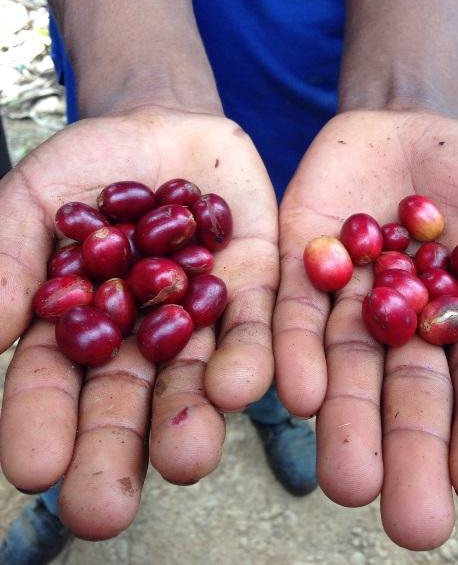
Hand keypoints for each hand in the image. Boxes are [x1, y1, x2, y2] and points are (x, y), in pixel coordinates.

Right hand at [0, 105, 277, 538]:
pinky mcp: (251, 292)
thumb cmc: (88, 167)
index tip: (32, 466)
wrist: (162, 128)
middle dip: (113, 452)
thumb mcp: (35, 199)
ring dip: (190, 419)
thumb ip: (10, 257)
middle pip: (124, 403)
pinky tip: (240, 387)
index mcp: (77, 327)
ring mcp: (197, 318)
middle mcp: (139, 338)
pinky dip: (247, 357)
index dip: (39, 422)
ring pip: (193, 378)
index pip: (51, 383)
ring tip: (185, 460)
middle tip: (101, 510)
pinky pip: (251, 330)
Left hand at [275, 109, 457, 549]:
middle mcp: (403, 331)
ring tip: (348, 481)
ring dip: (348, 423)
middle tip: (410, 520)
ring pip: (348, 370)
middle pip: (408, 397)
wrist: (408, 126)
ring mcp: (350, 303)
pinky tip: (301, 395)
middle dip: (411, 452)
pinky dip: (297, 354)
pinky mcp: (300, 272)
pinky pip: (295, 317)